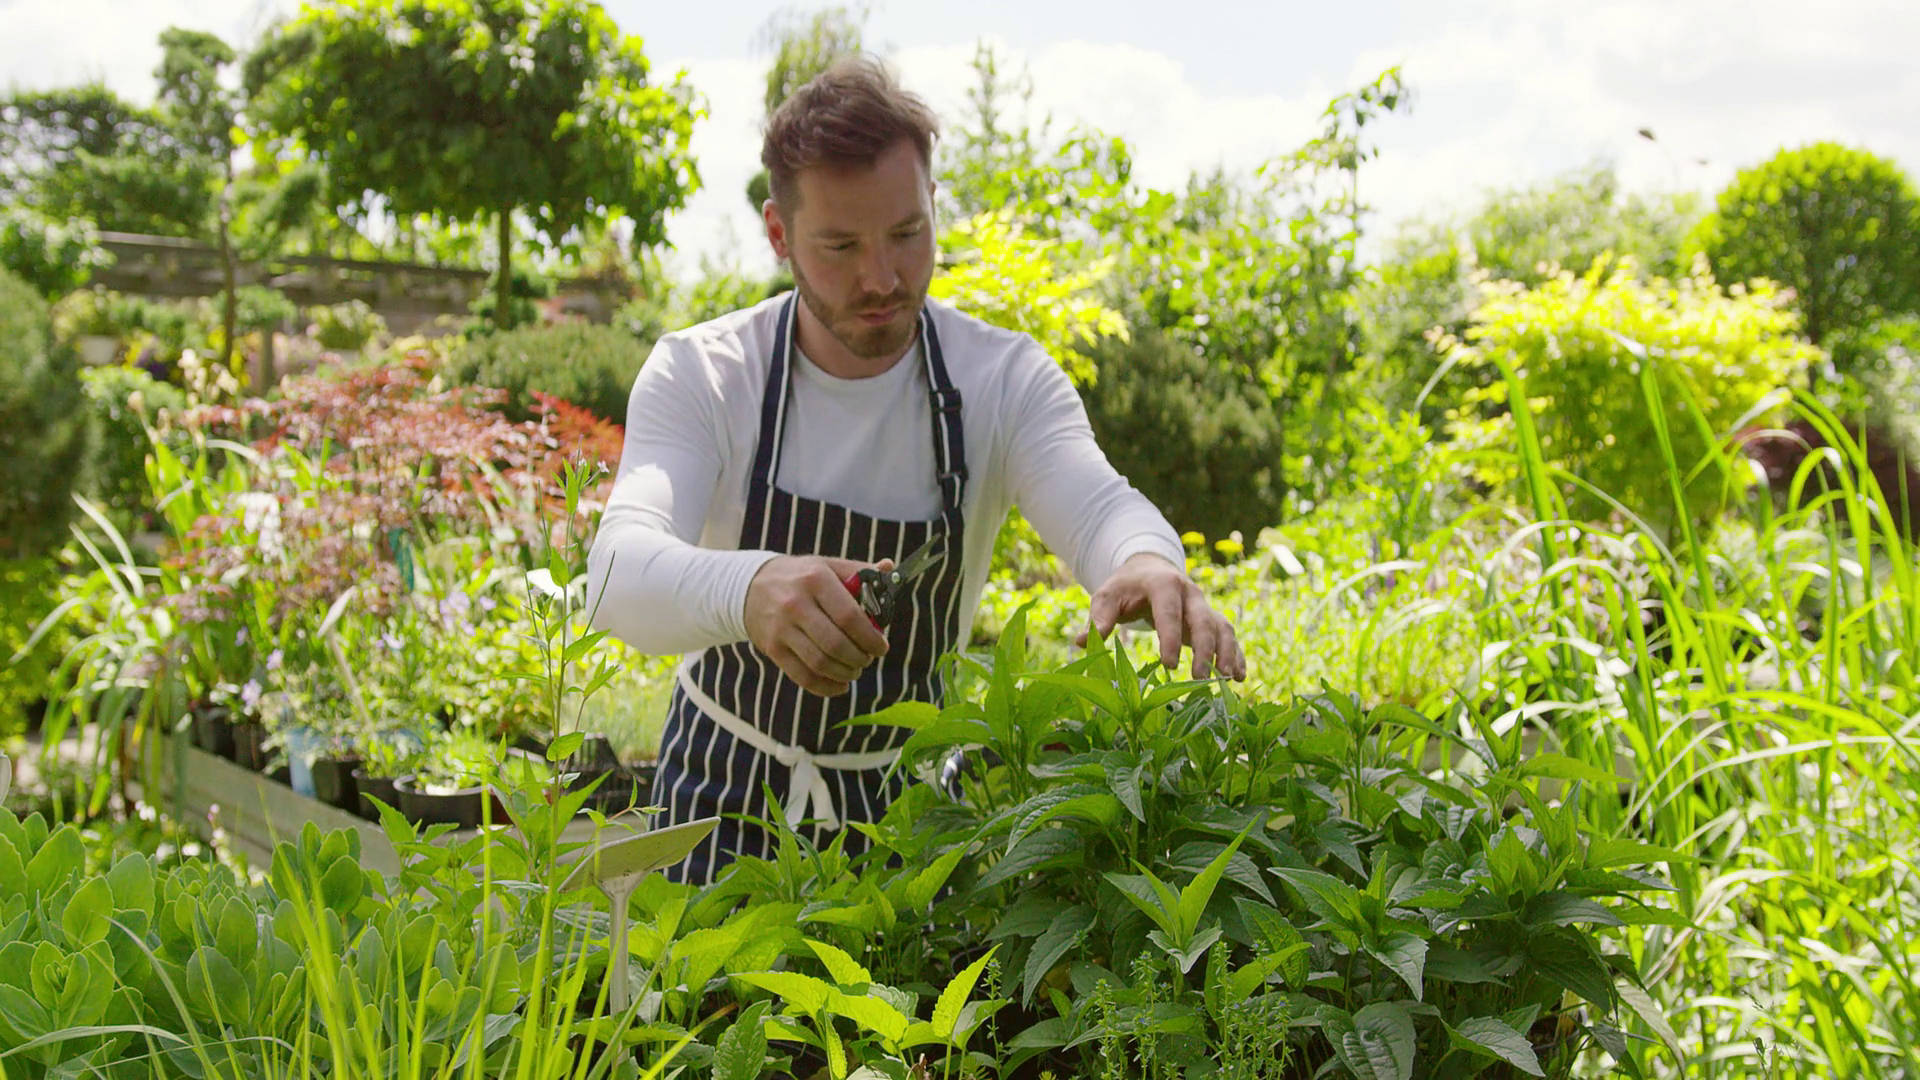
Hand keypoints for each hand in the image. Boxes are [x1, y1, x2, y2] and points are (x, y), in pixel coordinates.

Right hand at [744, 554, 892, 695]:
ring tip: (855, 670)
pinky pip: (803, 676)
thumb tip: (889, 567)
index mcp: (815, 579)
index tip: (881, 647)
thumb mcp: (826, 566)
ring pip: (820, 663)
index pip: (849, 616)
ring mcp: (781, 628)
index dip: (870, 637)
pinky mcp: (772, 648)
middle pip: (836, 644)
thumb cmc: (799, 577)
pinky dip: (826, 687)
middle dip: (859, 658)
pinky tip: (840, 685)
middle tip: (867, 659)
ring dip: (845, 673)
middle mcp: (796, 604)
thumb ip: (858, 570)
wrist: (748, 586)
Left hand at [1077, 552, 1246, 680]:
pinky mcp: (1211, 618)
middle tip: (1199, 678)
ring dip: (1227, 652)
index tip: (1169, 665)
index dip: (1171, 638)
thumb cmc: (1125, 588)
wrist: (1149, 570)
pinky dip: (1236, 654)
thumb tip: (1080, 642)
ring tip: (1228, 679)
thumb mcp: (1107, 596)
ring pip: (1222, 627)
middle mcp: (1189, 593)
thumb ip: (1099, 618)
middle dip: (1204, 649)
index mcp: (1163, 584)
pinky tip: (1238, 677)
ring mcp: (1203, 605)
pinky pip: (1228, 635)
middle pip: (1203, 619)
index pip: (1169, 612)